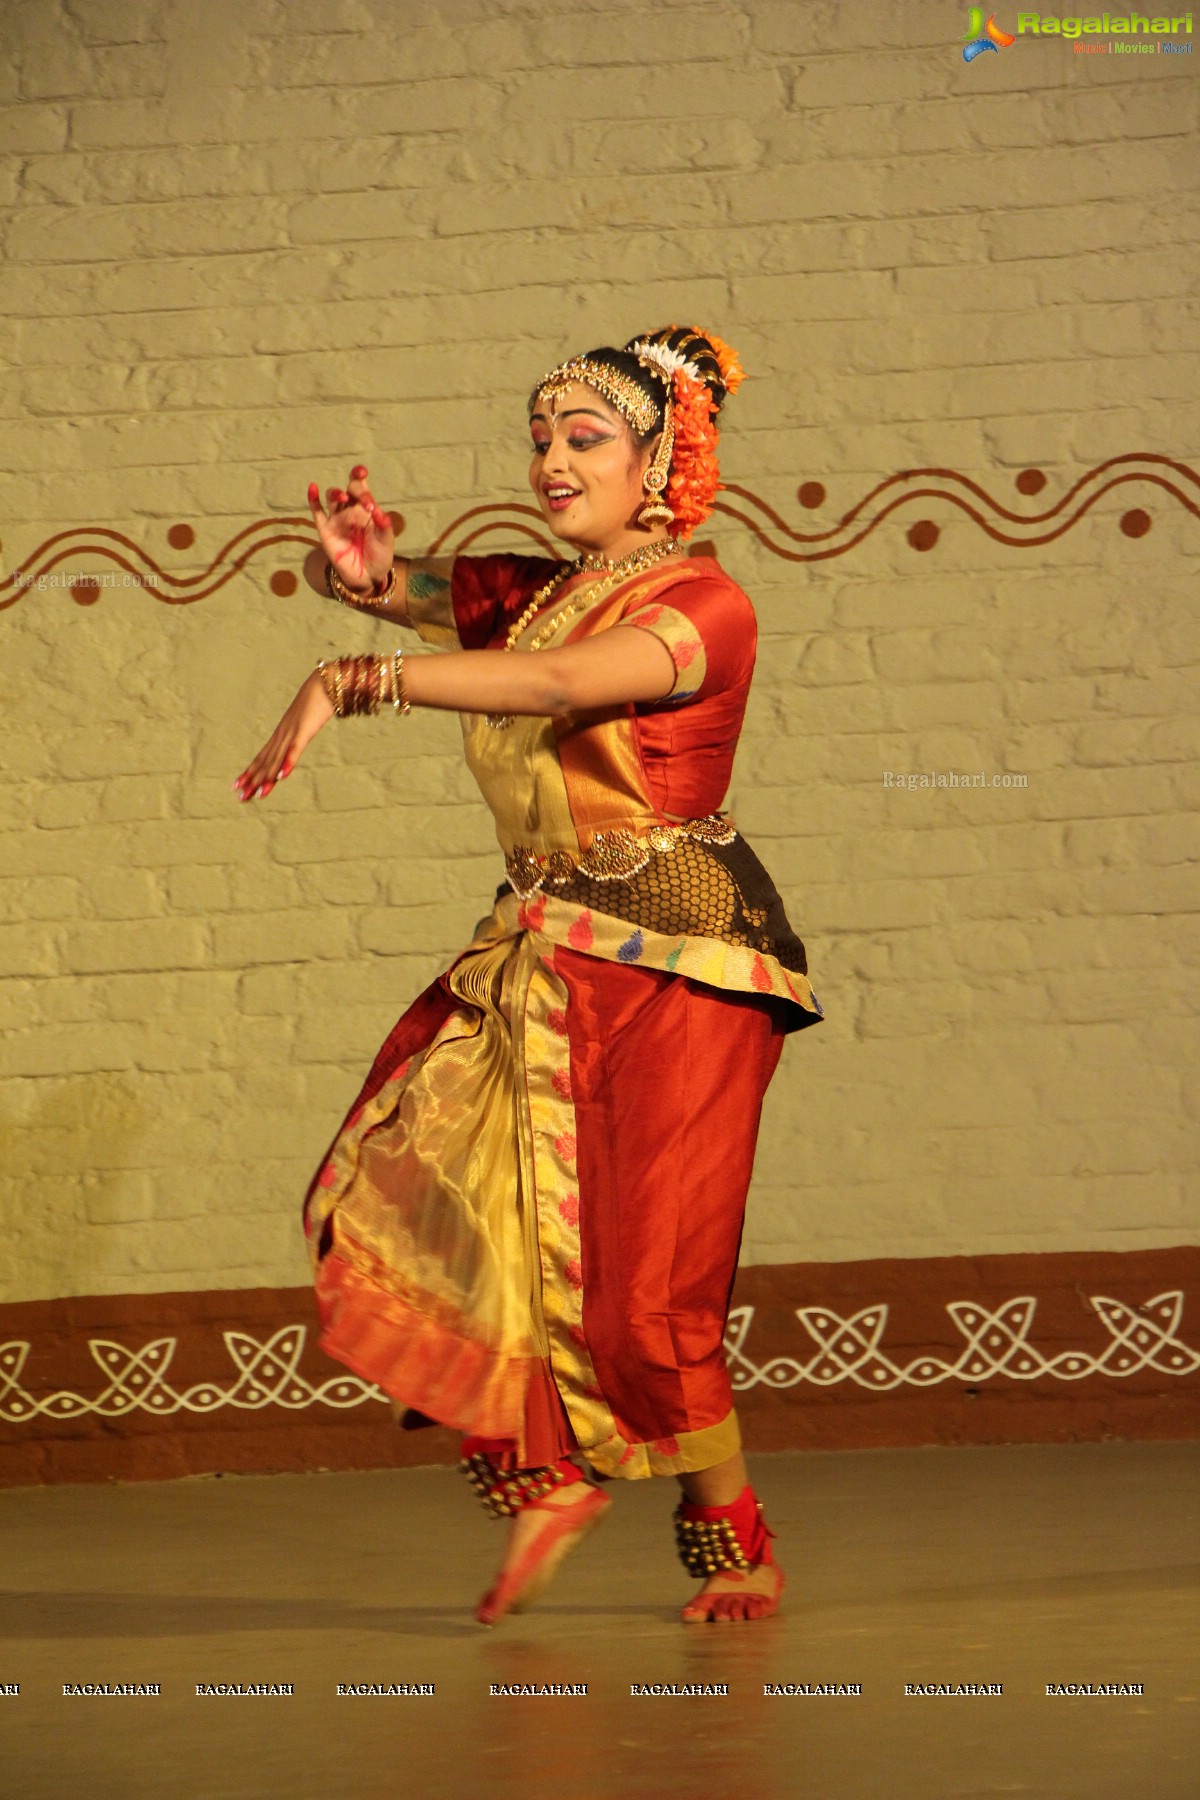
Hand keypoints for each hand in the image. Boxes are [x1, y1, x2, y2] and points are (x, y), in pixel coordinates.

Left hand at [232, 670, 334, 801]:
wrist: (325, 682)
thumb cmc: (317, 701)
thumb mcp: (305, 722)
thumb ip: (299, 734)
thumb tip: (296, 741)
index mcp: (281, 734)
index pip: (262, 757)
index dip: (249, 772)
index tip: (237, 786)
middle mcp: (282, 735)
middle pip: (265, 761)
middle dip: (252, 780)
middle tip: (240, 797)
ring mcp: (291, 732)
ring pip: (276, 759)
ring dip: (267, 777)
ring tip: (258, 793)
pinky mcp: (304, 731)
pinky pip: (294, 749)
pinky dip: (287, 763)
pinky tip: (281, 777)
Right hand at [307, 463, 393, 593]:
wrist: (367, 576)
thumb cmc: (379, 555)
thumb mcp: (386, 541)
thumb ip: (384, 526)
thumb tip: (379, 512)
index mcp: (365, 507)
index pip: (360, 485)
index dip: (359, 475)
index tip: (362, 472)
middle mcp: (350, 509)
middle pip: (348, 489)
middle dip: (356, 490)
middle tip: (366, 503)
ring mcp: (337, 519)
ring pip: (332, 498)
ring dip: (336, 494)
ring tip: (344, 499)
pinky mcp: (326, 531)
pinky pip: (317, 512)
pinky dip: (313, 499)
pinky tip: (313, 488)